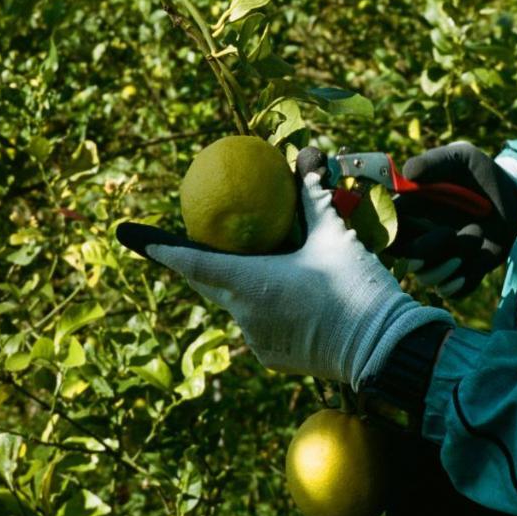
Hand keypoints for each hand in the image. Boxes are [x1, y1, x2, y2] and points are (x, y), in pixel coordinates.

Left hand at [116, 169, 450, 387]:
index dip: (160, 247)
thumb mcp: (334, 235)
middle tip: (188, 242)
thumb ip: (313, 198)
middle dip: (197, 261)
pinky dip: (264, 305)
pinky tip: (290, 295)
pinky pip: (257, 323)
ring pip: (236, 302)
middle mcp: (243, 313)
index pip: (191, 262)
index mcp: (249, 282)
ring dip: (241, 283)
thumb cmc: (357, 286)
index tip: (132, 235)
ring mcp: (256, 338)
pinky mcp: (271, 356)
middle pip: (209, 282)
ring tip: (262, 266)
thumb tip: (305, 160)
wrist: (384, 347)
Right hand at [390, 142, 516, 296]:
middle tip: (449, 234)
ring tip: (478, 235)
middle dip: (422, 253)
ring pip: (428, 278)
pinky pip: (452, 292)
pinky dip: (461, 282)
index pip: (387, 230)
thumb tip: (407, 173)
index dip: (390, 235)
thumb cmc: (482, 174)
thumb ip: (434, 162)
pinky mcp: (462, 273)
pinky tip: (477, 261)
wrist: (516, 197)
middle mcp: (421, 238)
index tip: (406, 229)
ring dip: (451, 261)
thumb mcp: (461, 159)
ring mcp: (441, 258)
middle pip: (403, 260)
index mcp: (411, 212)